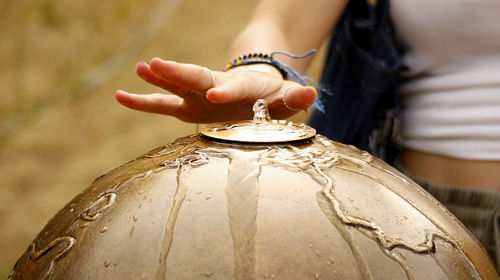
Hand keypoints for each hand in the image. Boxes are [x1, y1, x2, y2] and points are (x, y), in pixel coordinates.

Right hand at [115, 58, 316, 122]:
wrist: (253, 90)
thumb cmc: (268, 98)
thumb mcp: (284, 100)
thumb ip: (295, 99)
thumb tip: (311, 95)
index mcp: (242, 87)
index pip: (234, 88)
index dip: (226, 90)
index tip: (215, 93)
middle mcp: (215, 87)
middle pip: (197, 77)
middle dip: (179, 72)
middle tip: (157, 64)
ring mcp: (197, 96)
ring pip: (176, 85)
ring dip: (159, 78)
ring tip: (139, 68)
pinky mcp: (187, 106)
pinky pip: (162, 104)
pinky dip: (142, 101)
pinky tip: (120, 96)